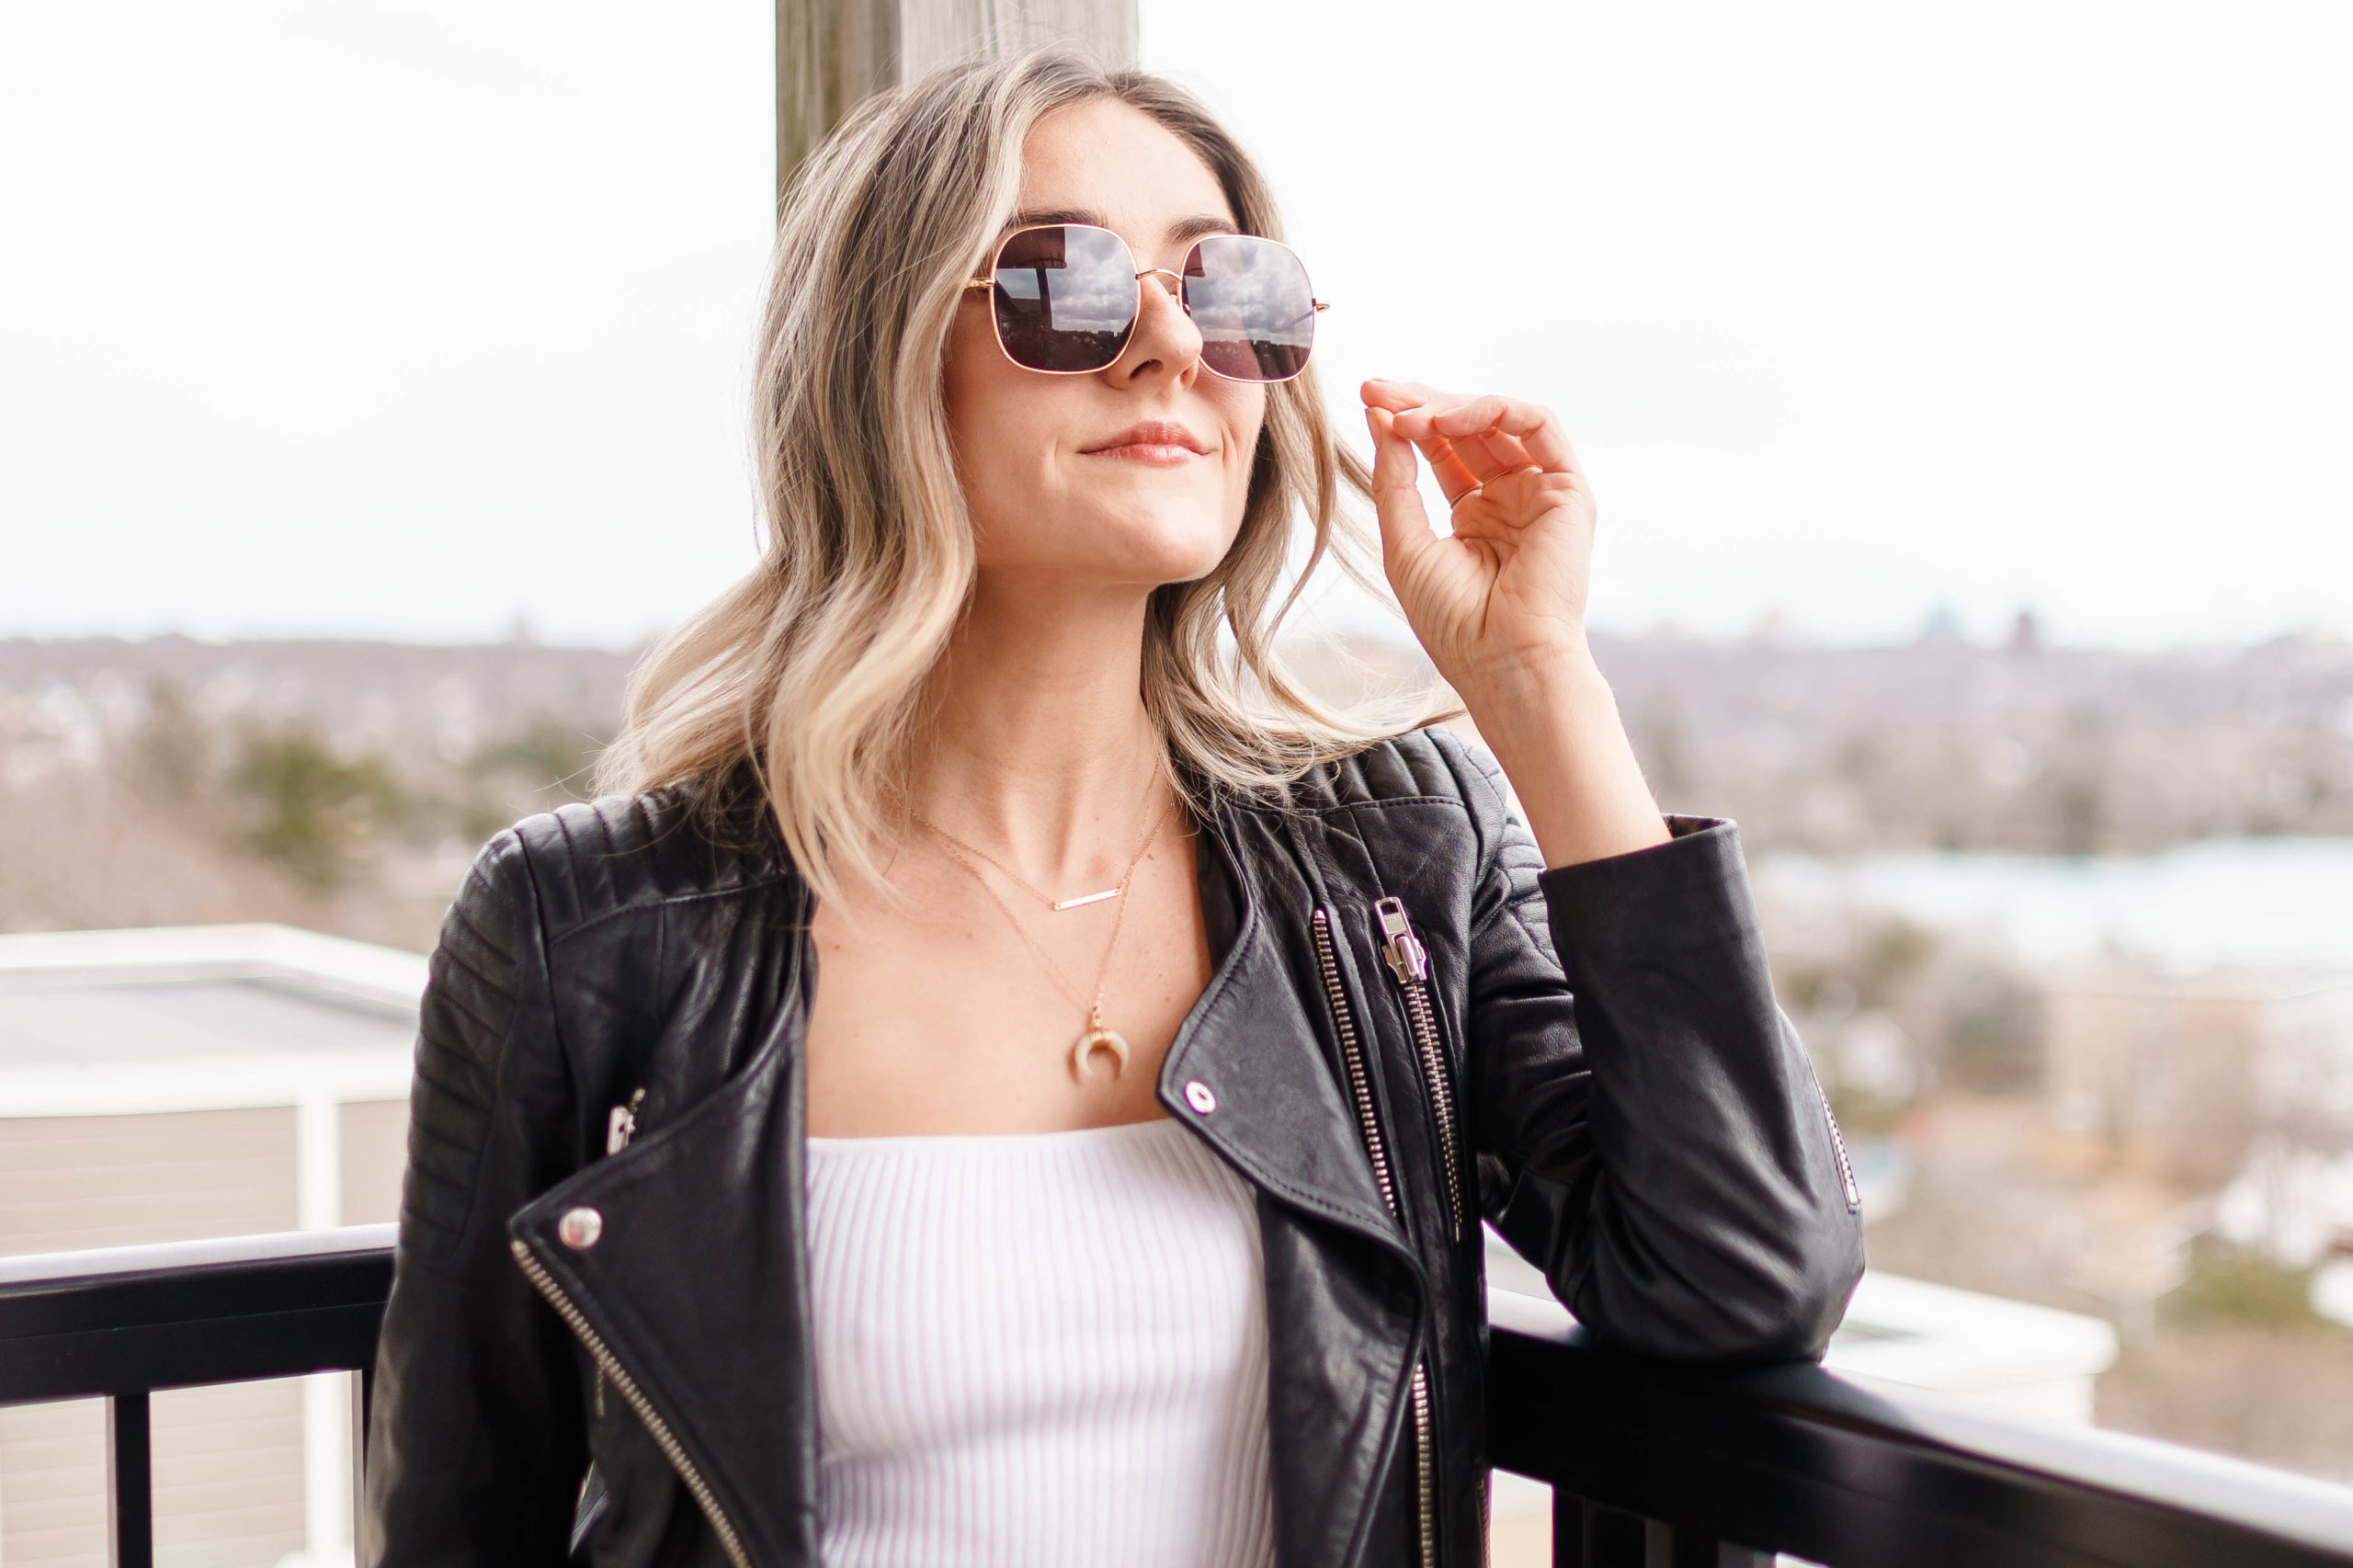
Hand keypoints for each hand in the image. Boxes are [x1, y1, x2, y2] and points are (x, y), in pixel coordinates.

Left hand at [1362, 380, 1668, 866]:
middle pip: (1466, 429)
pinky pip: (1538, 424)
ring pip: (1498, 421)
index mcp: (1474, 516)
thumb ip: (1394, 478)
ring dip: (1448, 406)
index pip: (1439, 450)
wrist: (1501, 659)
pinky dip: (1492, 410)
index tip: (1366, 396)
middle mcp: (1509, 500)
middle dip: (1420, 403)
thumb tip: (1378, 417)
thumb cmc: (1452, 620)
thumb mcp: (1404, 541)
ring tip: (1405, 412)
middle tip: (1378, 390)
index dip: (1405, 420)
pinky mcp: (1569, 490)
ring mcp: (1540, 492)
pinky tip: (1448, 418)